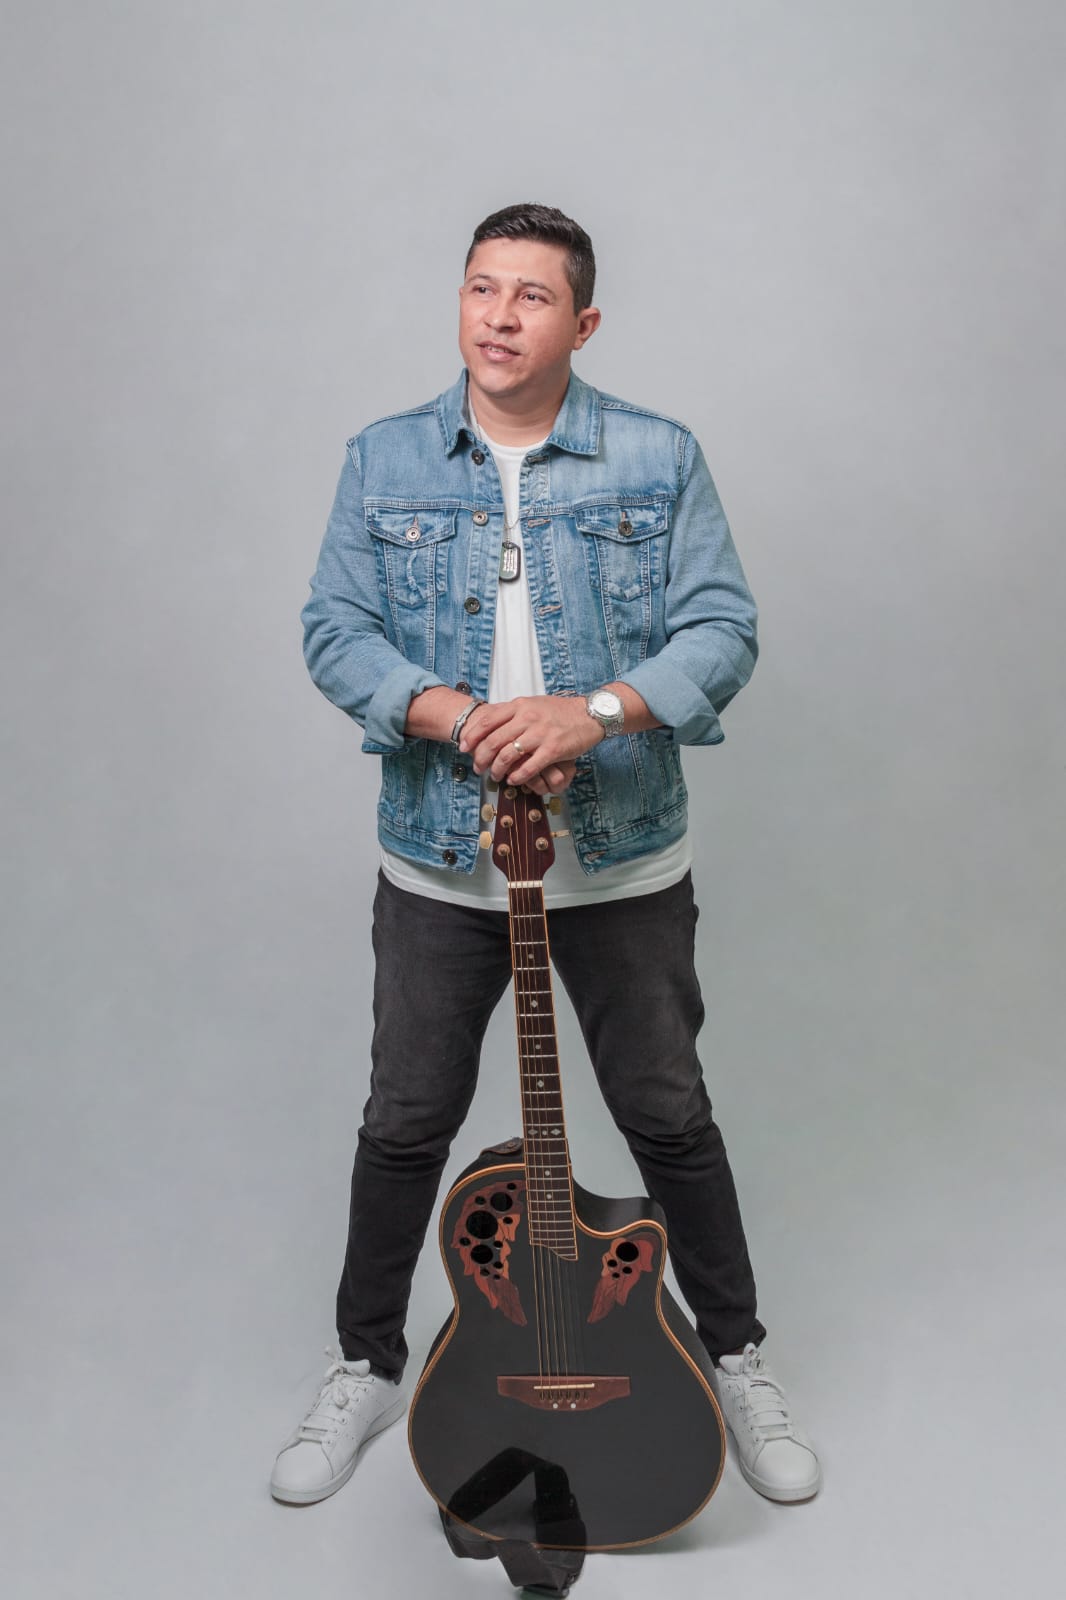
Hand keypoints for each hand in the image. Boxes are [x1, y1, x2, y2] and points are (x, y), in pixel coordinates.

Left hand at [460, 695, 601, 788]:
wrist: (589, 714)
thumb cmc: (560, 711)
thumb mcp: (533, 704)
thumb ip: (512, 712)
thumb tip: (490, 721)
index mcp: (520, 706)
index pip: (488, 721)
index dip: (472, 736)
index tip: (464, 747)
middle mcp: (528, 718)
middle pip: (494, 741)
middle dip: (481, 757)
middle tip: (477, 767)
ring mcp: (540, 734)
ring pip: (508, 755)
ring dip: (497, 769)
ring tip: (495, 776)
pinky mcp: (553, 749)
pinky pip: (529, 766)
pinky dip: (517, 776)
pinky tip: (513, 781)